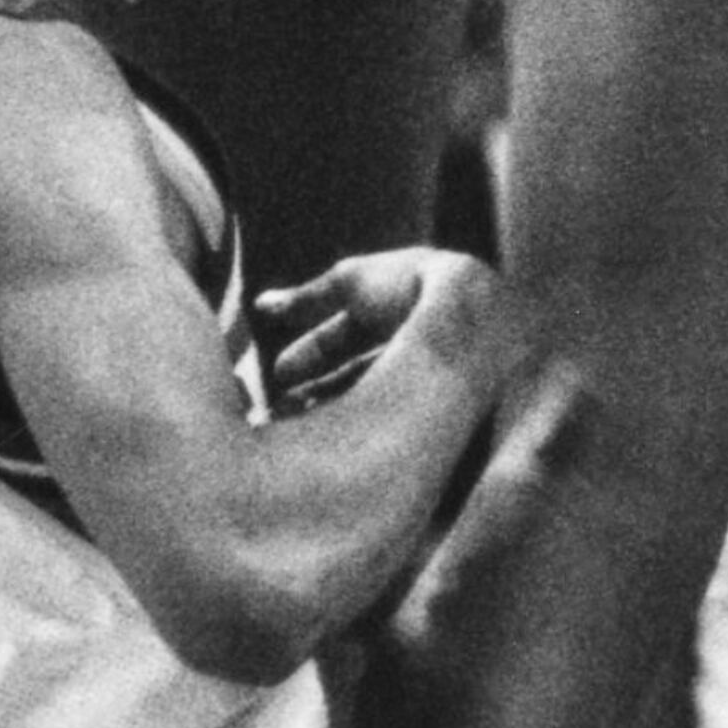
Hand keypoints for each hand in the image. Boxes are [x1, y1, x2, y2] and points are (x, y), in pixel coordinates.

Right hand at [252, 246, 496, 413]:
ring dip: (334, 409)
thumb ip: (308, 297)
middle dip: (318, 386)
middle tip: (280, 406)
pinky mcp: (439, 409)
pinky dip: (360, 428)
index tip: (278, 374)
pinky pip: (393, 422)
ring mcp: (433, 375)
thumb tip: (260, 304)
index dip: (313, 350)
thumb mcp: (352, 284)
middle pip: (359, 368)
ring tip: (294, 428)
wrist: (467, 317)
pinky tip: (328, 443)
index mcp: (400, 302)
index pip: (348, 330)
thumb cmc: (410, 288)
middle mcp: (420, 338)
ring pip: (375, 398)